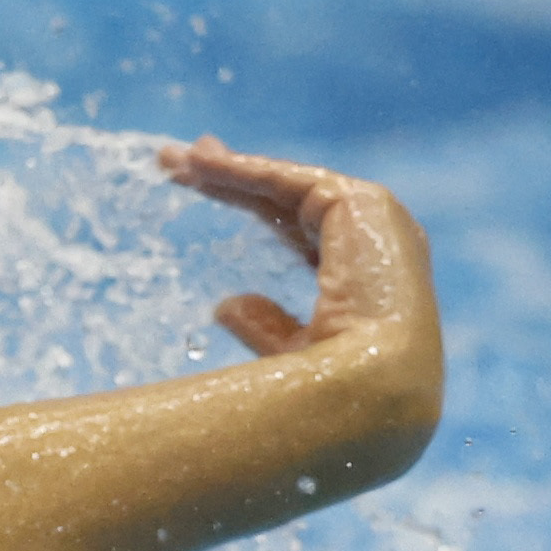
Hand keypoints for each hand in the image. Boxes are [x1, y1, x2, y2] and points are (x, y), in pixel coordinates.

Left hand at [155, 134, 435, 360]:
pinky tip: (195, 162)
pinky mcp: (362, 202)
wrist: (370, 387)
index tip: (201, 191)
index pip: (299, 231)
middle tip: (180, 162)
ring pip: (284, 184)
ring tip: (174, 159)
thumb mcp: (289, 356)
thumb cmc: (333, 391)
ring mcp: (376, 220)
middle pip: (289, 199)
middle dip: (233, 178)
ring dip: (227, 169)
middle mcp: (377, 242)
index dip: (251, 207)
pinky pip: (285, 180)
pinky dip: (238, 169)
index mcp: (366, 279)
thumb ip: (264, 326)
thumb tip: (225, 306)